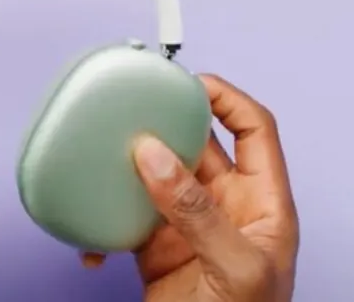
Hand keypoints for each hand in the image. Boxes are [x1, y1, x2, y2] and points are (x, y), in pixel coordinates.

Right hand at [82, 74, 299, 300]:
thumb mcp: (234, 269)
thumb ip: (194, 211)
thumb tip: (154, 155)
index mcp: (261, 203)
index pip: (254, 130)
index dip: (227, 99)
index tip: (189, 83)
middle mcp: (224, 206)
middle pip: (196, 146)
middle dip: (164, 126)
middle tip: (132, 111)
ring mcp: (187, 224)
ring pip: (155, 175)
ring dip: (127, 169)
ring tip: (102, 160)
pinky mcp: (155, 245)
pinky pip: (126, 215)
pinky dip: (104, 220)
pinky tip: (91, 235)